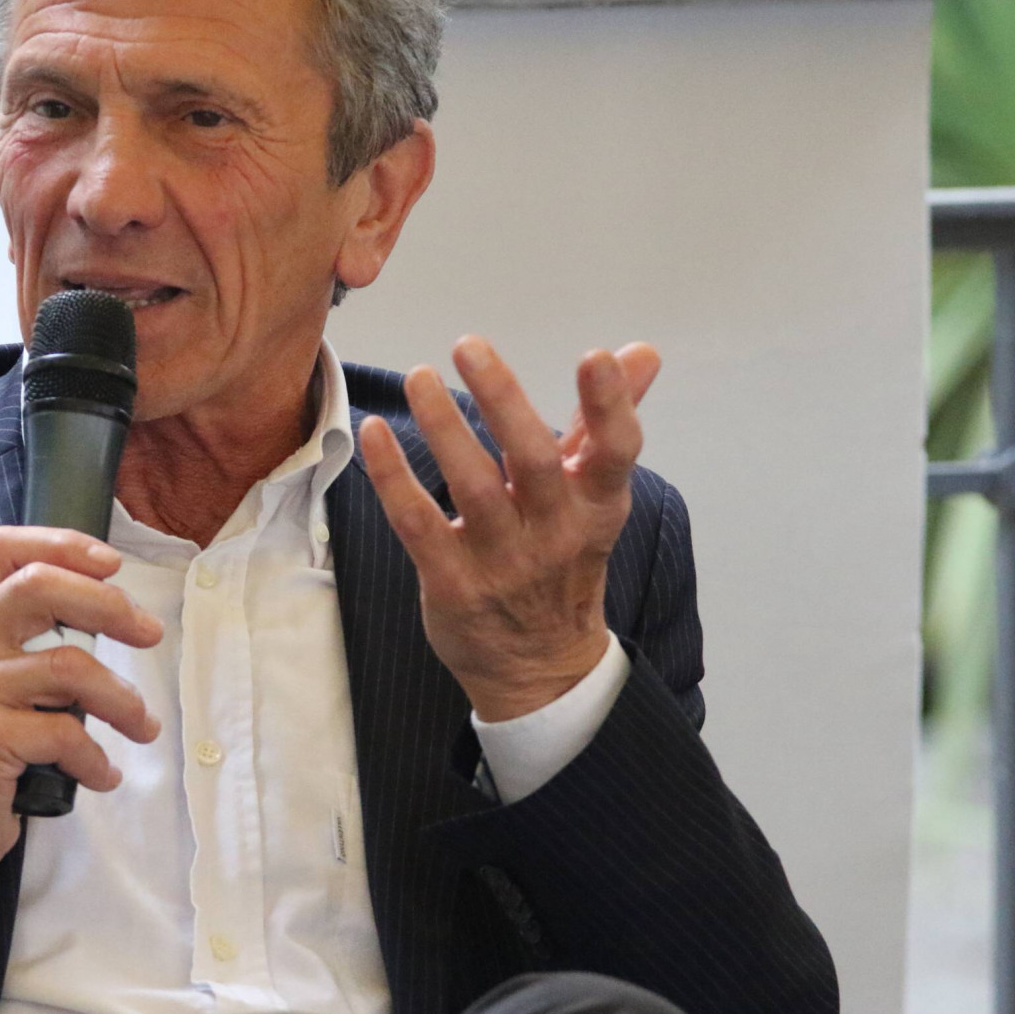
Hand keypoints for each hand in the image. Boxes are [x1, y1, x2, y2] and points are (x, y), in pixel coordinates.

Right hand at [0, 526, 163, 900]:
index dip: (64, 545)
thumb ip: (21, 640)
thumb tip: (107, 612)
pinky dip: (96, 758)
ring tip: (140, 725)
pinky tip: (101, 775)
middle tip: (148, 634)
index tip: (112, 565)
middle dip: (109, 605)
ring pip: (69, 665)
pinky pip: (64, 733)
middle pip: (41, 586)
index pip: (4, 549)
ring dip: (121, 699)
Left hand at [358, 336, 660, 721]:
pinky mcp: (453, 584)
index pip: (614, 453)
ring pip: (473, 487)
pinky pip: (418, 524)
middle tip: (468, 345)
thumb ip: (606, 421)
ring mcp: (503, 563)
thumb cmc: (563, 563)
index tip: (595, 357)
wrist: (540, 668)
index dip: (609, 406)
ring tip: (420, 376)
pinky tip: (373, 433)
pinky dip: (393, 477)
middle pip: (534, 461)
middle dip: (503, 399)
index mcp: (596, 507)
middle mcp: (554, 533)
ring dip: (444, 428)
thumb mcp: (594, 498)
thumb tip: (641, 352)